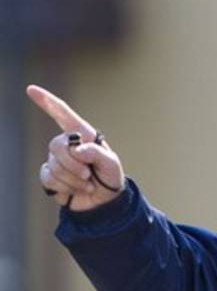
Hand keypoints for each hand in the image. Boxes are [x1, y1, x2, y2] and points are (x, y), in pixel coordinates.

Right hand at [27, 84, 125, 210]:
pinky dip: (66, 187)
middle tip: (88, 173)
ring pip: (55, 165)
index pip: (63, 114)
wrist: (104, 200)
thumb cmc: (110, 176)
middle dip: (74, 163)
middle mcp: (67, 144)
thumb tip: (77, 150)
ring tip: (87, 182)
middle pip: (57, 145)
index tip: (31, 89)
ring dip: (74, 179)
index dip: (47, 101)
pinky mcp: (50, 176)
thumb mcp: (111, 163)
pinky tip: (77, 189)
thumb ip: (97, 153)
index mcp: (83, 135)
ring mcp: (56, 160)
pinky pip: (49, 178)